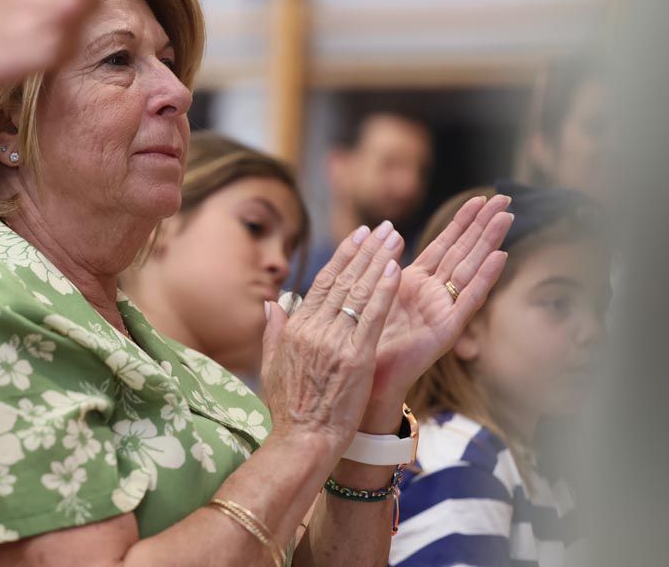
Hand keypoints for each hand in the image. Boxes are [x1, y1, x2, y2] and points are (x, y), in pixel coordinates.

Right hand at [260, 223, 402, 459]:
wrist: (302, 441)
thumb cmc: (289, 409)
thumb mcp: (271, 365)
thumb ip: (274, 331)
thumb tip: (274, 303)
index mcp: (295, 328)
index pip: (322, 283)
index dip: (343, 257)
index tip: (359, 236)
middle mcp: (313, 329)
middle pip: (343, 280)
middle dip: (365, 250)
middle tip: (383, 227)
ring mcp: (334, 342)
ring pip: (359, 292)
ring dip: (379, 261)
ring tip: (395, 238)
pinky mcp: (355, 357)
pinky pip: (372, 316)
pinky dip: (384, 290)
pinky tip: (396, 269)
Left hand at [363, 195, 512, 426]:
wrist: (363, 380)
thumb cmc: (364, 341)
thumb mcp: (370, 294)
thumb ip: (379, 266)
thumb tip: (384, 230)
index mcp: (413, 283)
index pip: (443, 245)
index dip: (461, 222)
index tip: (478, 198)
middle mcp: (433, 294)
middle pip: (462, 251)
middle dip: (482, 224)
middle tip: (504, 197)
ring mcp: (442, 311)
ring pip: (469, 268)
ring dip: (489, 242)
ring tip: (507, 216)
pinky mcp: (446, 330)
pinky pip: (468, 300)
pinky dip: (485, 278)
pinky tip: (501, 256)